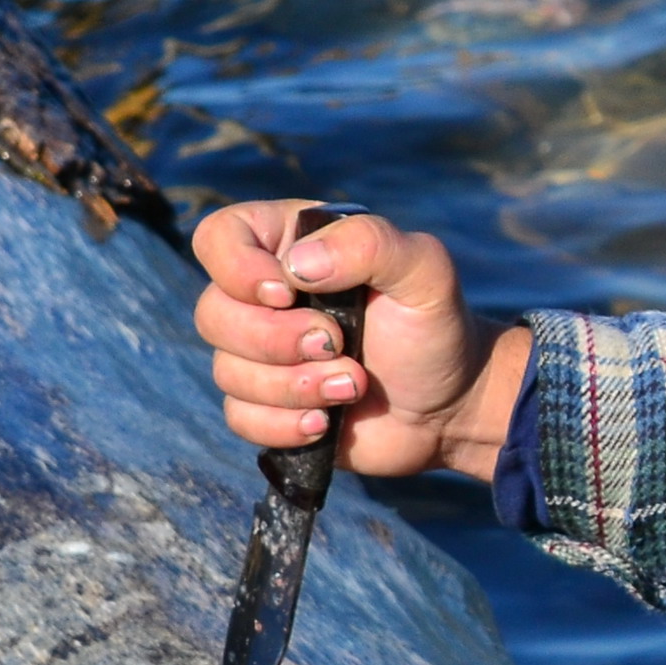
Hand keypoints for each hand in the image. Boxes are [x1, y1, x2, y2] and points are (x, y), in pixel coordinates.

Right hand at [188, 199, 531, 480]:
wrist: (452, 405)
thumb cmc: (436, 328)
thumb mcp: (424, 271)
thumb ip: (369, 243)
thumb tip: (297, 266)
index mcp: (288, 246)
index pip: (216, 238)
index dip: (237, 269)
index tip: (289, 293)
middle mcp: (264, 298)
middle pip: (213, 314)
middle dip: (277, 340)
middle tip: (340, 345)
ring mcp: (261, 355)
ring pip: (226, 371)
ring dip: (293, 387)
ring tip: (354, 385)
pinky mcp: (268, 407)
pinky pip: (240, 418)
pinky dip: (285, 425)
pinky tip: (329, 422)